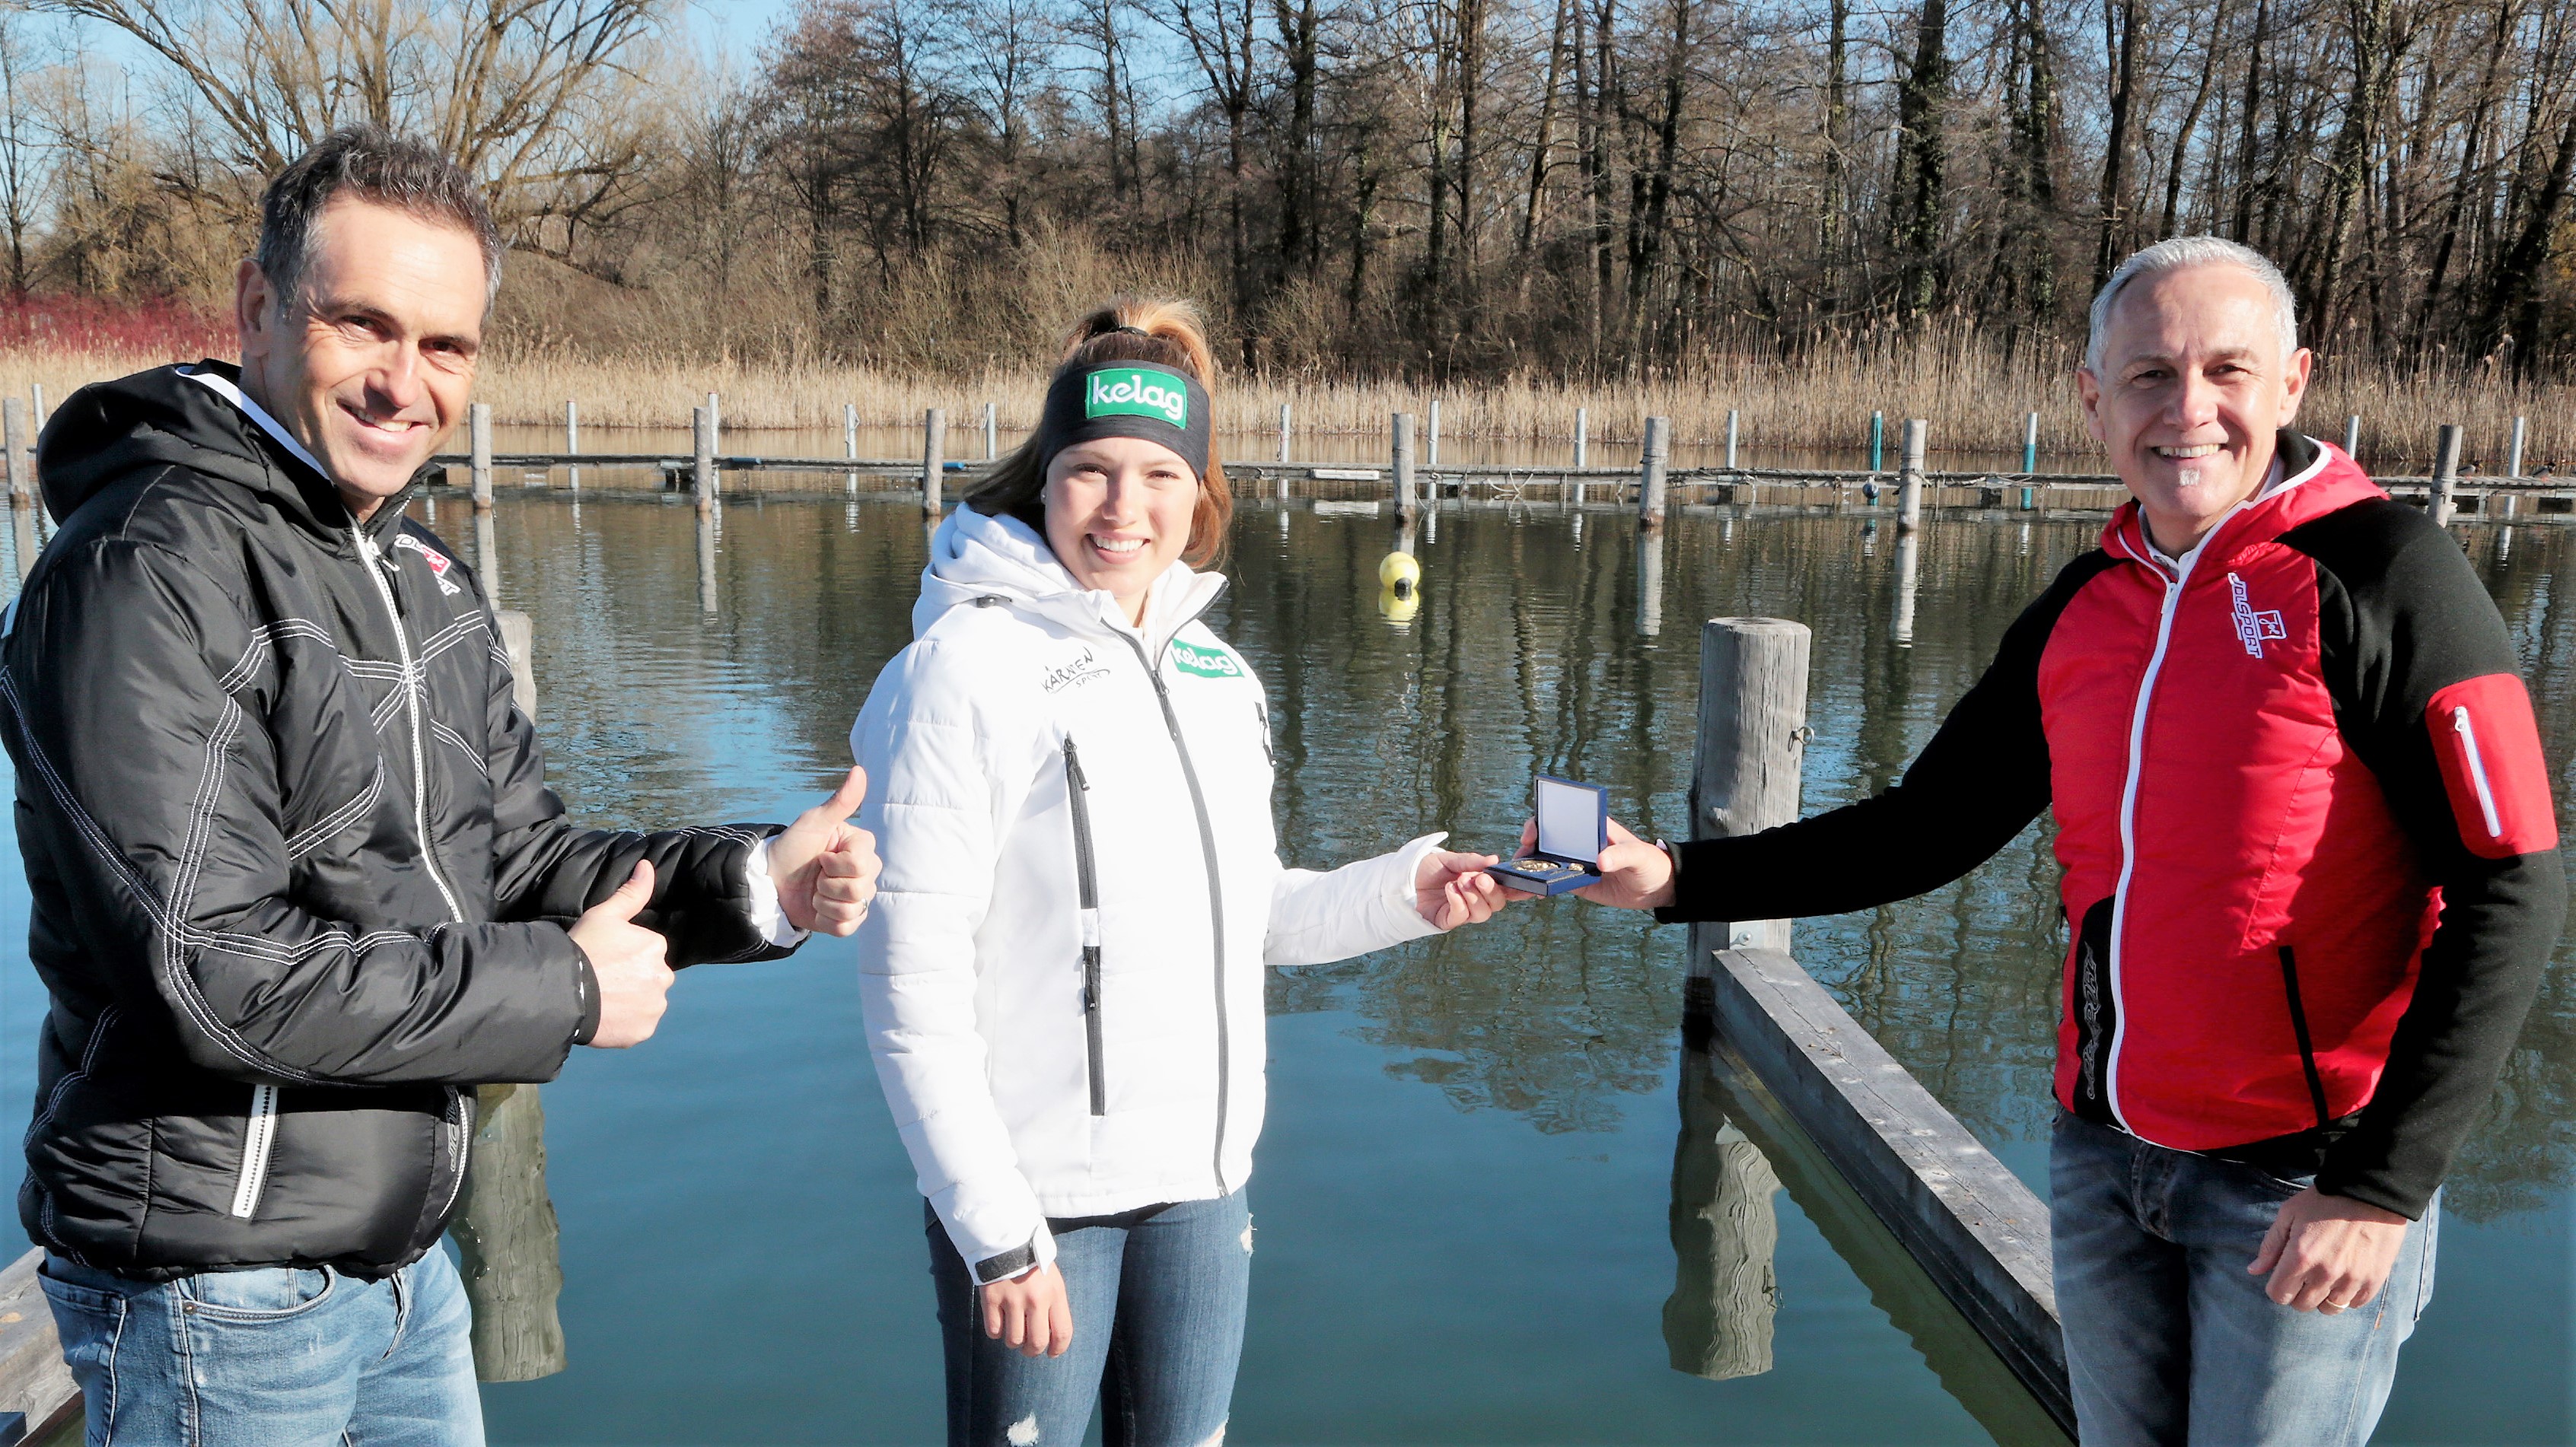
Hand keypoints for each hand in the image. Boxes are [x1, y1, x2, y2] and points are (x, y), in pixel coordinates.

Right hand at [572, 860, 672, 1048]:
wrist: (564, 991)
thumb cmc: (583, 949)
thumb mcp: (603, 915)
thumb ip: (631, 893)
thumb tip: (648, 866)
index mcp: (656, 946)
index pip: (646, 951)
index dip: (624, 956)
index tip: (604, 960)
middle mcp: (663, 976)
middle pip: (650, 977)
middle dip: (632, 979)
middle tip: (603, 981)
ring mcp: (655, 1006)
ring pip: (647, 1002)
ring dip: (631, 1002)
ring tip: (603, 1000)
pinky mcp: (644, 1031)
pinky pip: (639, 1025)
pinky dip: (626, 1023)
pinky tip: (606, 1017)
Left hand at [770, 766, 882, 935]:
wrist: (770, 880)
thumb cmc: (792, 847)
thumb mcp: (813, 822)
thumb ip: (840, 801)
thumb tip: (859, 770)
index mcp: (862, 847)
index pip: (861, 863)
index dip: (835, 863)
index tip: (820, 855)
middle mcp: (866, 872)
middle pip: (860, 888)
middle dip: (828, 883)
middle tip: (815, 874)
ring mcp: (858, 897)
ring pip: (853, 908)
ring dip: (824, 901)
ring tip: (814, 890)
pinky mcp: (848, 919)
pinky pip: (847, 926)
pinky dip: (826, 919)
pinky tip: (817, 908)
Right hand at [981, 1262, 1072, 1357]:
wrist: (1007, 1240)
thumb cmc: (1033, 1263)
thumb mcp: (1053, 1280)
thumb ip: (1054, 1305)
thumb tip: (1052, 1336)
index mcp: (1054, 1293)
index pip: (1063, 1332)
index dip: (1058, 1349)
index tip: (1052, 1353)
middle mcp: (1035, 1299)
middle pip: (1037, 1342)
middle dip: (1033, 1351)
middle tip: (1029, 1348)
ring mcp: (1012, 1300)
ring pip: (1013, 1340)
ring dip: (1014, 1341)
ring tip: (1013, 1331)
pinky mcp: (991, 1299)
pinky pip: (993, 1331)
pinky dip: (996, 1332)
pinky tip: (999, 1321)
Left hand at [1412, 848, 1511, 927]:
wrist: (1403, 877)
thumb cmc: (1428, 868)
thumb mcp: (1450, 859)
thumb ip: (1470, 861)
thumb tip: (1493, 860)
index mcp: (1482, 883)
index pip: (1507, 889)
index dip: (1521, 890)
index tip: (1531, 887)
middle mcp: (1476, 899)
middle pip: (1497, 904)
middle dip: (1492, 891)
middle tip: (1480, 878)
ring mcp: (1463, 911)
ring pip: (1483, 914)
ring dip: (1474, 897)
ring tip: (1460, 881)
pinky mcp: (1448, 920)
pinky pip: (1461, 916)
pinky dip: (1458, 902)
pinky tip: (1450, 889)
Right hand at [1517, 816, 1675, 909]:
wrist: (1655, 888)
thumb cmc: (1649, 863)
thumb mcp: (1638, 856)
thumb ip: (1621, 856)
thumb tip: (1601, 861)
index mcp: (1590, 826)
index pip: (1560, 817)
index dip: (1541, 821)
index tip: (1532, 833)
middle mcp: (1578, 841)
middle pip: (1545, 839)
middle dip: (1527, 846)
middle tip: (1519, 859)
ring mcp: (1575, 862)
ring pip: (1545, 862)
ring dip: (1528, 868)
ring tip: (1514, 880)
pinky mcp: (1576, 882)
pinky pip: (1553, 882)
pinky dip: (1538, 887)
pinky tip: (1527, 893)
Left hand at [2248, 1187, 2410, 1311]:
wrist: (2369, 1192)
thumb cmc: (2324, 1200)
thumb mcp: (2289, 1214)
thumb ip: (2271, 1245)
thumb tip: (2254, 1270)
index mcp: (2300, 1258)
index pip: (2279, 1295)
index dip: (2276, 1287)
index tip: (2282, 1277)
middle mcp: (2325, 1274)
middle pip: (2303, 1305)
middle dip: (2297, 1293)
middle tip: (2304, 1275)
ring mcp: (2351, 1279)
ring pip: (2330, 1309)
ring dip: (2323, 1297)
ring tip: (2325, 1277)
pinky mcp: (2374, 1280)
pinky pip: (2355, 1304)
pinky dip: (2347, 1296)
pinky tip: (2345, 1278)